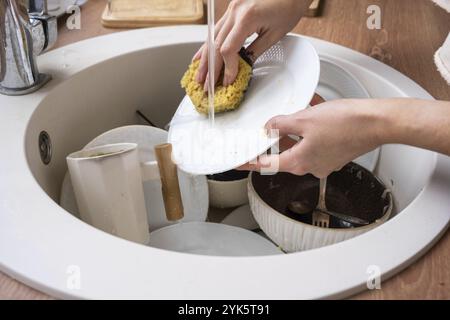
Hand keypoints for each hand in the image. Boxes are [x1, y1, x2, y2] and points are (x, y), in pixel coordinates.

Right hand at [194, 0, 309, 87]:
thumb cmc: (289, 7)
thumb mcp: (275, 35)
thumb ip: (255, 51)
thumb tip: (242, 67)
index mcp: (246, 17)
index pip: (228, 49)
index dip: (227, 68)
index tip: (228, 81)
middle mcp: (235, 11)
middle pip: (215, 44)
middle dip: (211, 69)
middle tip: (207, 87)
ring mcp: (231, 9)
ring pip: (212, 37)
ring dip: (205, 59)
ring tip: (199, 76)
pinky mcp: (232, 9)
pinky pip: (216, 29)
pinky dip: (208, 45)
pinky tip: (200, 56)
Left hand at [240, 99, 383, 177]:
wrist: (377, 123)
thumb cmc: (347, 123)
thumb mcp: (304, 119)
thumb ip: (281, 124)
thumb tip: (269, 127)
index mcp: (299, 162)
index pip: (266, 164)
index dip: (249, 162)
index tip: (239, 163)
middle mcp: (311, 166)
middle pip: (283, 152)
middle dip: (278, 137)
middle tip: (270, 126)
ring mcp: (324, 161)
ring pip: (300, 144)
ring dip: (296, 129)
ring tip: (298, 112)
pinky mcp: (334, 153)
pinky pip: (315, 140)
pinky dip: (311, 127)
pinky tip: (313, 110)